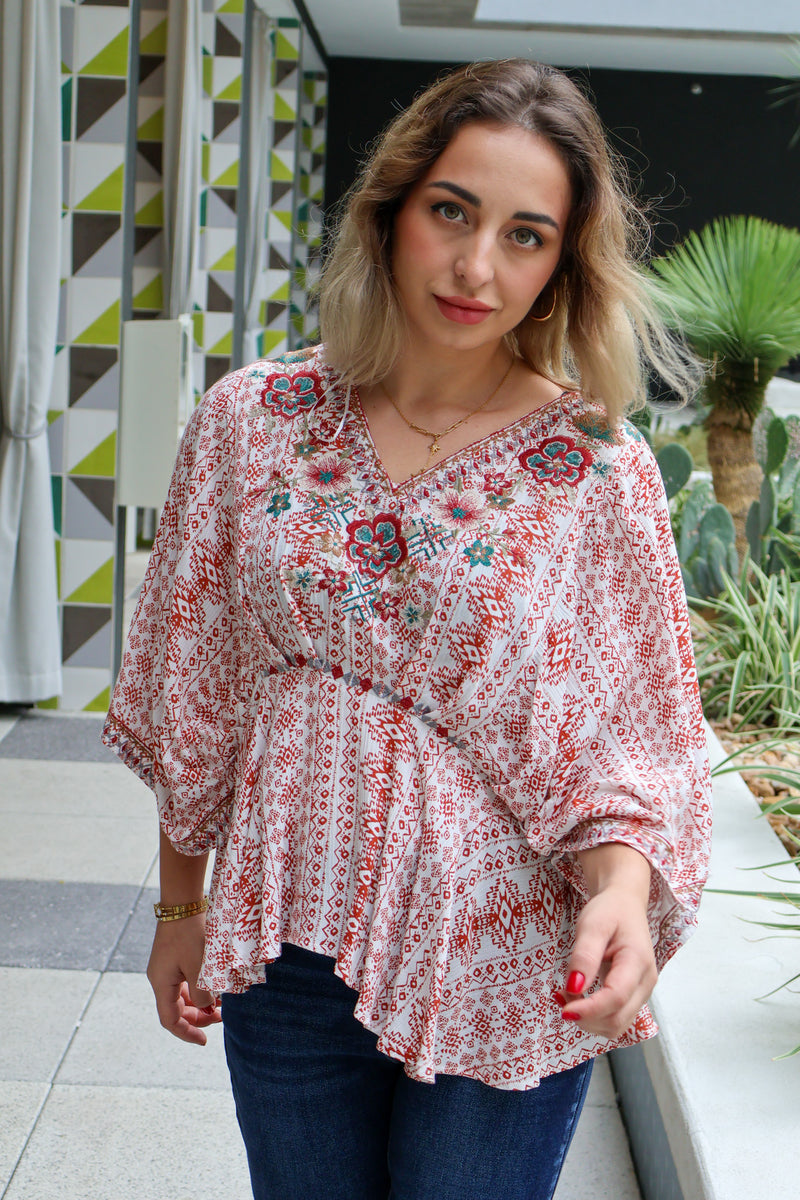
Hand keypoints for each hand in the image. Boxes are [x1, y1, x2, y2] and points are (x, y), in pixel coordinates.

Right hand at [146, 915, 220, 1044]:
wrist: (183, 902)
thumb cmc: (191, 933)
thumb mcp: (199, 967)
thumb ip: (203, 994)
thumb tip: (207, 1008)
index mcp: (161, 984)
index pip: (170, 1020)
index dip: (187, 1033)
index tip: (205, 1041)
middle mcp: (160, 978)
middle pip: (177, 1009)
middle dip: (198, 1017)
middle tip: (221, 1016)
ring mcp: (166, 967)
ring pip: (182, 996)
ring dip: (200, 1003)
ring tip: (221, 1003)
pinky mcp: (174, 957)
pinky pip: (185, 982)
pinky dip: (199, 989)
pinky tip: (215, 987)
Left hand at [555, 844, 656, 1038]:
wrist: (624, 904)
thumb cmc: (609, 910)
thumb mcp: (592, 925)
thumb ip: (584, 956)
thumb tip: (574, 988)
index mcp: (637, 961)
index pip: (616, 998)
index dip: (589, 1010)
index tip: (563, 1008)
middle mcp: (645, 982)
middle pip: (618, 1019)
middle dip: (586, 1017)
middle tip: (561, 997)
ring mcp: (642, 992)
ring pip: (617, 1025)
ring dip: (589, 1020)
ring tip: (567, 996)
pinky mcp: (633, 996)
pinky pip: (615, 1018)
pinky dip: (594, 1017)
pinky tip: (577, 1000)